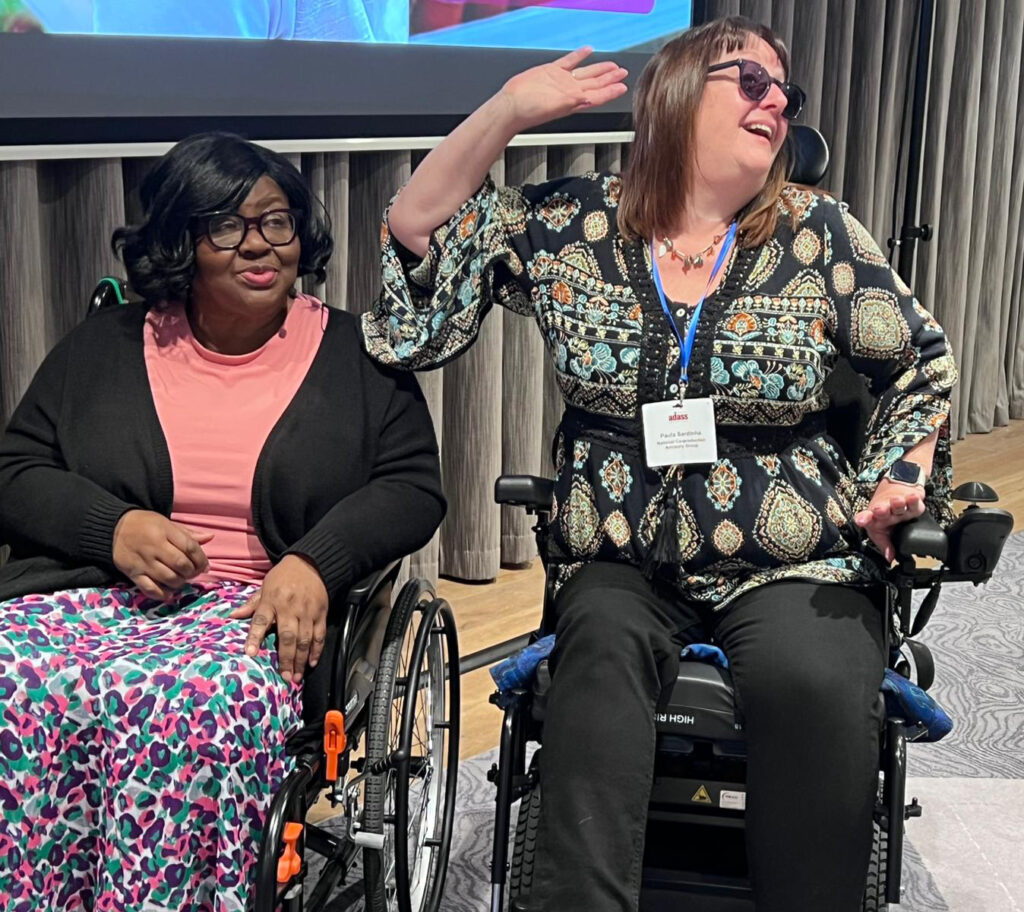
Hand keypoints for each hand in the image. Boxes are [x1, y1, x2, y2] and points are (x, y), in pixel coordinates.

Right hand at [112, 509, 211, 598]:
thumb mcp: (167, 523)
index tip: (204, 565)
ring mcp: (143, 561)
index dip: (201, 559)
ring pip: (168, 578)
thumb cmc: (145, 524)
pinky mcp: (132, 573)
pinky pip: (150, 588)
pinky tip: (168, 592)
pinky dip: (162, 594)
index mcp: (165, 531)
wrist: (113, 527)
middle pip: (181, 564)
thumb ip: (188, 534)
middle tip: (193, 573)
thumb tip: (210, 538)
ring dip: (180, 582)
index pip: (190, 547)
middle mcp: (154, 547)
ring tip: (181, 579)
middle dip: (192, 572)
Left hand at [230, 554, 328, 684]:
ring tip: (297, 676)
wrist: (310, 563)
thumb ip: (251, 604)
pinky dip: (317, 649)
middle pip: (288, 636)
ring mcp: (307, 611)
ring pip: (305, 639)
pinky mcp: (321, 613)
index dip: (255, 637)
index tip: (250, 653)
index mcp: (272, 600)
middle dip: (286, 659)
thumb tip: (232, 616)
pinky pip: (320, 635)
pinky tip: (312, 662)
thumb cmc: (283, 577)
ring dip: (301, 659)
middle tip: (285, 677)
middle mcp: (290, 607)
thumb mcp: (264, 587)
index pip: (261, 620)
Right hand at [498, 47, 628, 132]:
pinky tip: (587, 51)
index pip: (598, 96)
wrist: (511, 105)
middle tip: (623, 74)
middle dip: (610, 79)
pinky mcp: (551, 72)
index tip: (623, 87)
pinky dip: (579, 56)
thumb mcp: (556, 106)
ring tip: (612, 65)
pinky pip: (568, 62)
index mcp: (573, 101)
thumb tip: (589, 99)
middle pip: (595, 84)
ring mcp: (561, 81)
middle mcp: (570, 91)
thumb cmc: (529, 111)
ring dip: (599, 70)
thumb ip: (574, 101)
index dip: (611, 91)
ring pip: (585, 74)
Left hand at [854, 479, 926, 563]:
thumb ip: (884, 545)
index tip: (861, 521)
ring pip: (897, 504)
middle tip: (879, 510)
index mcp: (875, 519)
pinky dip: (913, 499)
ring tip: (897, 502)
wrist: (896, 492)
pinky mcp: (911, 501)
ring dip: (897, 504)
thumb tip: (889, 559)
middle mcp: (885, 511)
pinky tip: (913, 497)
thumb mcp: (881, 531)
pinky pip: (913, 501)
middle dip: (881, 510)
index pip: (867, 518)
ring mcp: (897, 505)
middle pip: (882, 510)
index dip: (864, 519)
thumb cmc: (886, 515)